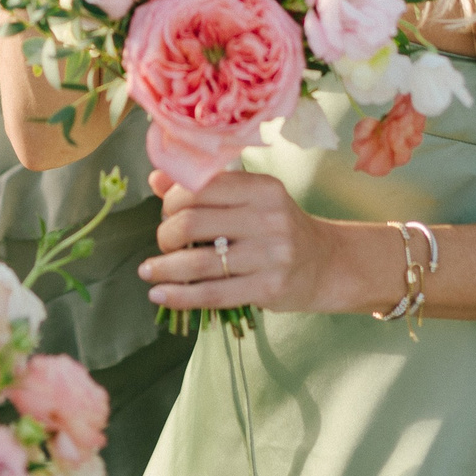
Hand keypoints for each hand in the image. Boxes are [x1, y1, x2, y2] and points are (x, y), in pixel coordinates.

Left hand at [140, 170, 337, 313]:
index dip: (170, 201)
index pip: (200, 187)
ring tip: (148, 271)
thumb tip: (155, 179)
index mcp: (261, 188)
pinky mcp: (269, 288)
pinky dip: (179, 296)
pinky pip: (212, 294)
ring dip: (163, 268)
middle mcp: (268, 217)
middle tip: (164, 243)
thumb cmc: (278, 228)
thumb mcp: (250, 199)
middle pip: (192, 223)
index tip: (166, 212)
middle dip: (165, 235)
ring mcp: (271, 254)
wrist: (327, 264)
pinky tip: (159, 294)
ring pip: (198, 262)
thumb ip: (206, 189)